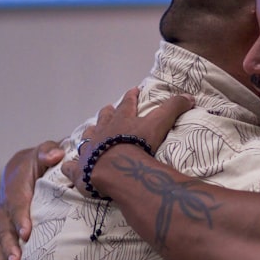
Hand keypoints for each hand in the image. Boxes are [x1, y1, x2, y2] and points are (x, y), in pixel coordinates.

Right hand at [0, 141, 62, 259]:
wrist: (21, 167)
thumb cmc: (40, 160)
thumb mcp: (44, 151)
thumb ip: (49, 151)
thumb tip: (57, 154)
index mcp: (16, 186)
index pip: (19, 202)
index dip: (21, 217)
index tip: (27, 233)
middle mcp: (5, 206)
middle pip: (5, 228)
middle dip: (10, 245)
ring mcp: (2, 221)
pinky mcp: (3, 233)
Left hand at [61, 87, 193, 194]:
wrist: (114, 166)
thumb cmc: (136, 144)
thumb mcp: (159, 123)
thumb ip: (173, 108)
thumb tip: (190, 97)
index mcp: (121, 119)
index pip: (127, 103)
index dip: (131, 97)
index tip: (133, 90)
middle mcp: (102, 130)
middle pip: (104, 117)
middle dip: (107, 112)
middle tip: (108, 108)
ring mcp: (89, 149)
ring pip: (87, 137)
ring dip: (89, 134)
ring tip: (89, 131)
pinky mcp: (79, 169)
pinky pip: (71, 167)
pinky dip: (70, 166)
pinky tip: (68, 166)